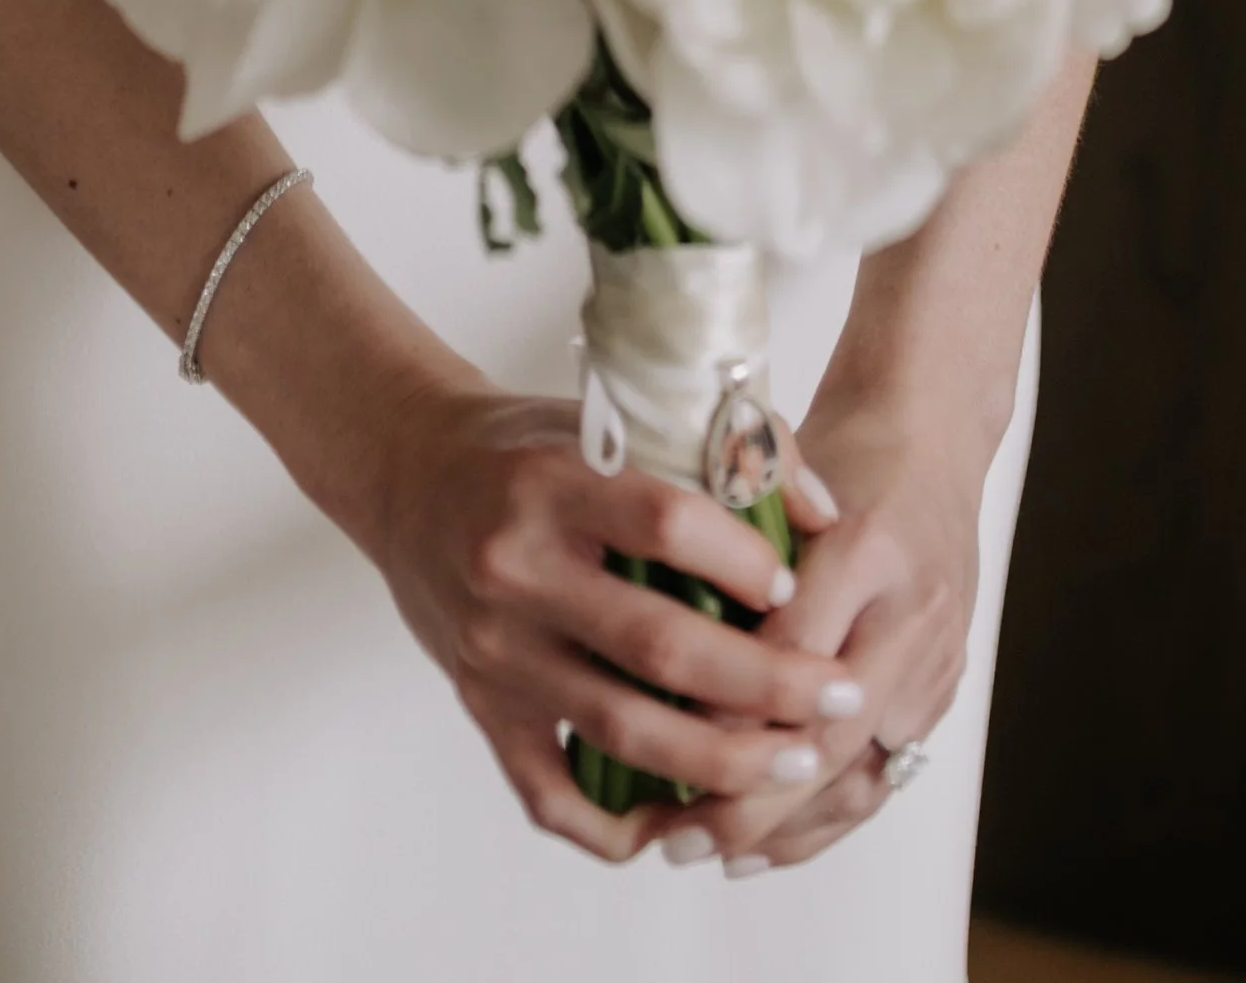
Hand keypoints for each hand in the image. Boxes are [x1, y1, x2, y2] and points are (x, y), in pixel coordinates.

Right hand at [367, 382, 872, 862]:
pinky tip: (680, 820)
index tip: (797, 584)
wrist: (408, 473)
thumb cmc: (526, 445)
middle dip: (767, 682)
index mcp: (553, 483)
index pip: (665, 524)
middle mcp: (516, 569)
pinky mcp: (481, 708)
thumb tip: (825, 513)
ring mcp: (496, 650)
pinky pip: (550, 795)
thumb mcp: (609, 418)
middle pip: (660, 645)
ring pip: (623, 730)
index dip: (743, 560)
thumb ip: (719, 451)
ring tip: (796, 762)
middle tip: (836, 694)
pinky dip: (617, 827)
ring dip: (722, 759)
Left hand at [647, 407, 983, 875]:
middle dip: (748, 794)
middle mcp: (911, 610)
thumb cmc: (839, 449)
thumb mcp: (775, 471)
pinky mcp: (943, 688)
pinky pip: (883, 778)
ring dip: (781, 826)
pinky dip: (820, 820)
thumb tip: (641, 612)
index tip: (655, 738)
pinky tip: (761, 846)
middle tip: (674, 832)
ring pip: (860, 775)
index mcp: (866, 543)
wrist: (934, 434)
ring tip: (704, 850)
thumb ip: (722, 534)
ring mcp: (937, 658)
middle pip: (831, 732)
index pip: (791, 646)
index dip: (723, 700)